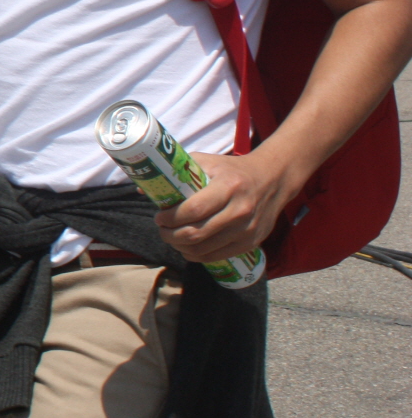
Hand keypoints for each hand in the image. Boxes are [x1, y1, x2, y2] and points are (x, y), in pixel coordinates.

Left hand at [153, 147, 298, 264]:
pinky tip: (187, 248)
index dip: (170, 218)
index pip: (194, 210)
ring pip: (204, 249)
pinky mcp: (252, 242)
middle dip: (170, 235)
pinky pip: (218, 256)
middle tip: (162, 229)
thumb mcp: (207, 162)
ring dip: (180, 247)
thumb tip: (144, 190)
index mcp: (228, 187)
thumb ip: (177, 172)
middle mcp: (240, 210)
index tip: (159, 217)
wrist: (273, 179)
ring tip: (172, 238)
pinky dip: (197, 256)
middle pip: (196, 233)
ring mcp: (247, 229)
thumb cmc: (232, 170)